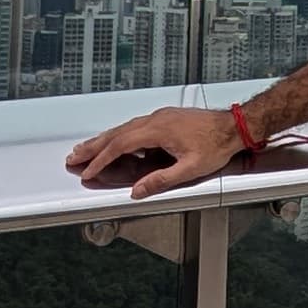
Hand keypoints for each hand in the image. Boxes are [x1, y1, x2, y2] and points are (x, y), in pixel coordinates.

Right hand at [65, 106, 241, 196]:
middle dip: (93, 147)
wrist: (233, 126)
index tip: (88, 171)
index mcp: (157, 130)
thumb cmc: (216, 145)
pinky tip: (114, 141)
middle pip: (116, 134)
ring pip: (123, 128)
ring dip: (103, 139)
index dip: (101, 160)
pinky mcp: (164, 118)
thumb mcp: (189, 169)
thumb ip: (161, 180)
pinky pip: (134, 126)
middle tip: (73, 157)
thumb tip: (137, 191)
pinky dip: (118, 135)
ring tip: (86, 149)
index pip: (120, 146)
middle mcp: (154, 120)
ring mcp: (159, 117)